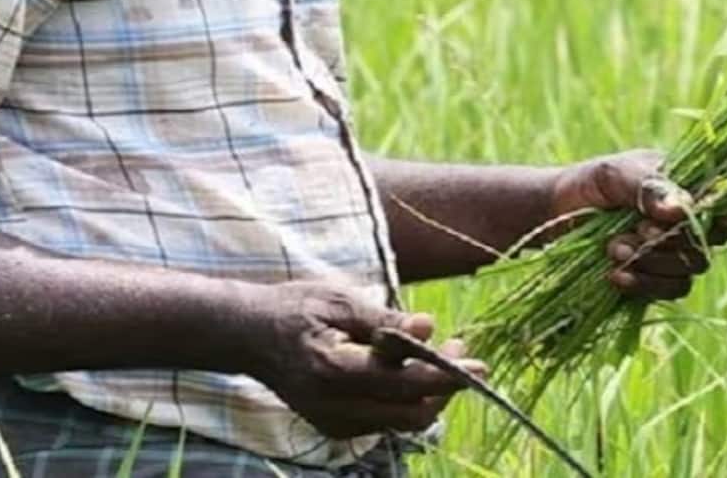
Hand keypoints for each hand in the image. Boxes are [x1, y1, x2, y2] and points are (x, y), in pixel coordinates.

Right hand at [244, 280, 485, 438]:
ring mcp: (331, 422)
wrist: (247, 335)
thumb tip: (429, 327)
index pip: (402, 383)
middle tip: (461, 349)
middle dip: (445, 387)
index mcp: (332, 370)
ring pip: (400, 421)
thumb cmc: (294, 308)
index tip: (479, 363)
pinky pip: (383, 421)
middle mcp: (332, 406)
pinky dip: (406, 400)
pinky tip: (412, 369)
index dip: (446, 375)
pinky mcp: (332, 427)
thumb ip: (384, 319)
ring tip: (443, 353)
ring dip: (429, 393)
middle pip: (409, 413)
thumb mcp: (339, 300)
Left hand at [549, 150, 716, 301]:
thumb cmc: (590, 184)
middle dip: (669, 244)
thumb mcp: (614, 175)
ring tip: (613, 249)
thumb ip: (648, 187)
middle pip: (705, 244)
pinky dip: (645, 285)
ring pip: (690, 270)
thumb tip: (682, 209)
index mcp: (686, 188)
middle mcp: (686, 222)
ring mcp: (673, 252)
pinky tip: (615, 276)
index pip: (720, 207)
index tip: (669, 218)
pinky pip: (669, 290)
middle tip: (635, 233)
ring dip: (653, 265)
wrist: (556, 214)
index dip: (703, 219)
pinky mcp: (657, 278)